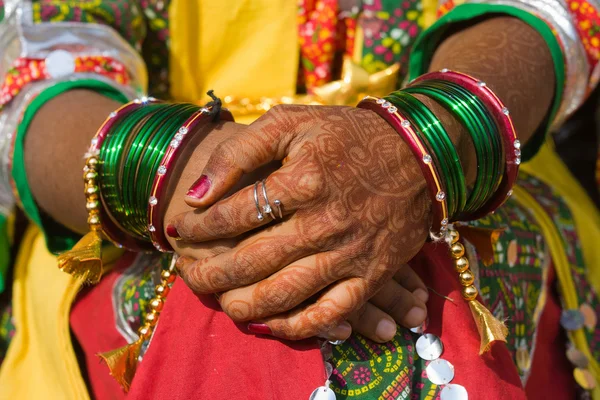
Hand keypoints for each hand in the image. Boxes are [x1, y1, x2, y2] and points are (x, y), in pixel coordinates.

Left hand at [169, 105, 431, 339]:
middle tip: (187, 274)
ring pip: (284, 294)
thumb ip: (240, 152)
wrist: (416, 155)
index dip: (199, 226)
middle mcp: (324, 223)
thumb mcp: (291, 122)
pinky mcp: (370, 275)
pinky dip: (295, 325)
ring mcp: (349, 254)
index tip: (181, 230)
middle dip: (209, 273)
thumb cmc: (346, 136)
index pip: (234, 214)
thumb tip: (198, 195)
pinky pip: (329, 313)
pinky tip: (268, 323)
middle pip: (251, 261)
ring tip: (219, 301)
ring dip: (242, 304)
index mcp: (303, 180)